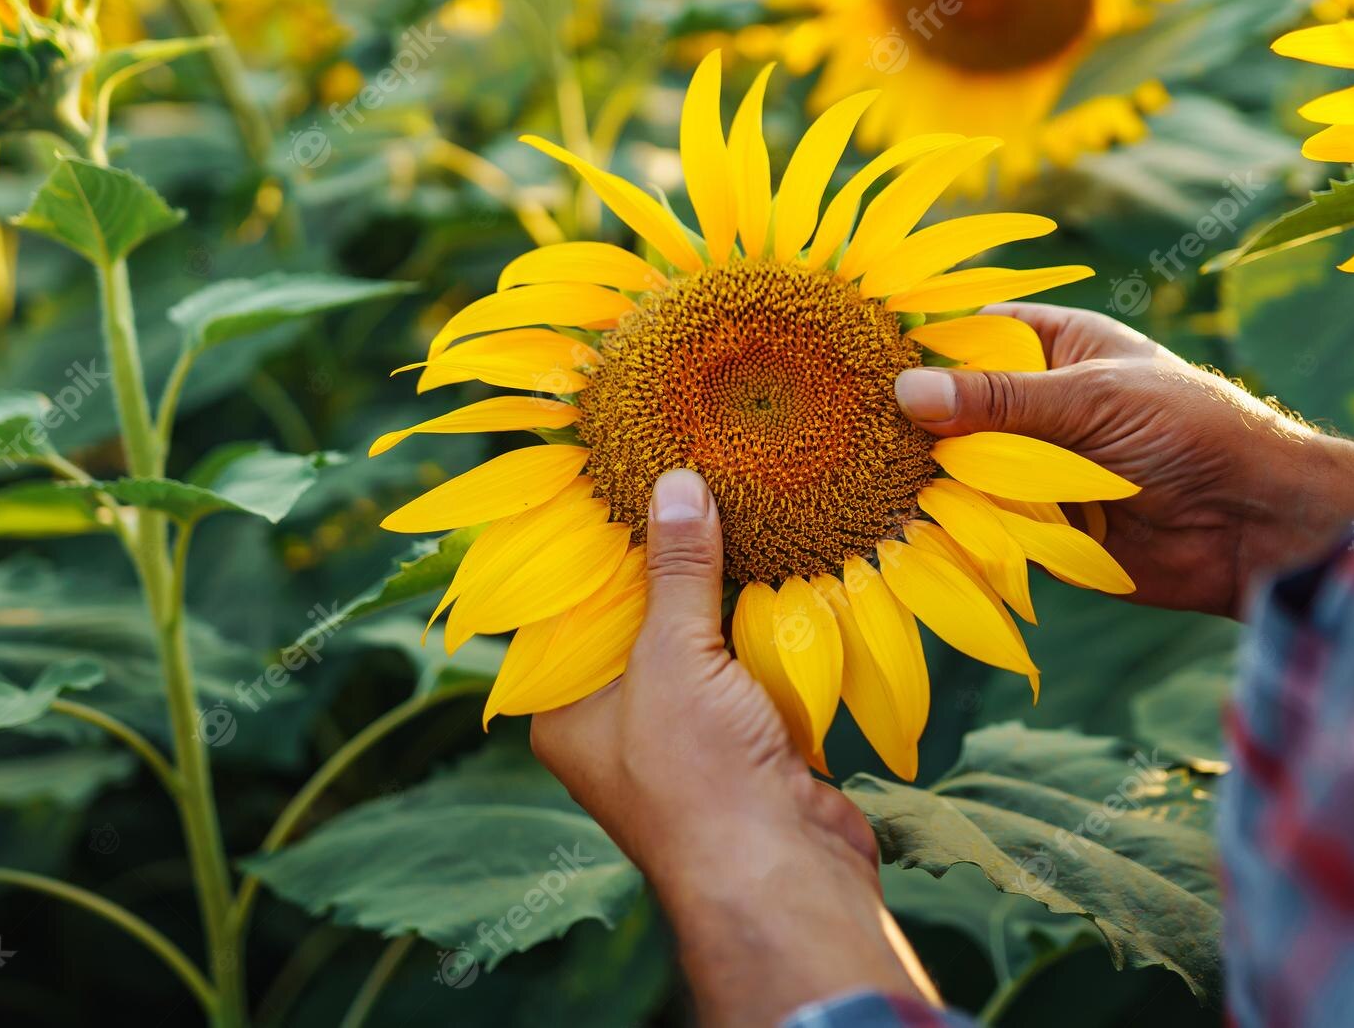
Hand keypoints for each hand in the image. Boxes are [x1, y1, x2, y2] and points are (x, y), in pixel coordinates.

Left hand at [532, 470, 936, 1027]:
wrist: (785, 878)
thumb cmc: (699, 777)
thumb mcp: (673, 657)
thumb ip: (676, 569)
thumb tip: (674, 484)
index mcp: (568, 709)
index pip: (571, 609)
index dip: (600, 544)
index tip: (626, 477)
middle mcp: (617, 723)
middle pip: (639, 617)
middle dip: (671, 559)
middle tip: (694, 476)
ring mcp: (685, 733)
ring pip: (700, 639)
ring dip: (727, 588)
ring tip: (743, 504)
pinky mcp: (746, 740)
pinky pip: (750, 665)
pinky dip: (767, 625)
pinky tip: (786, 565)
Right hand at [894, 304, 1353, 617]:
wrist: (1258, 526)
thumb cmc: (1193, 431)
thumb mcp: (1089, 400)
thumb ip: (999, 399)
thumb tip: (906, 392)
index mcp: (1057, 347)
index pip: (970, 333)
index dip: (916, 344)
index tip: (849, 354)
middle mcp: (1040, 405)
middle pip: (956, 408)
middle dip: (912, 423)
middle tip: (838, 428)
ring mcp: (1040, 469)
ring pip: (963, 470)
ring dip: (928, 481)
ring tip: (859, 481)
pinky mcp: (1045, 530)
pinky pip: (986, 526)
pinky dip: (955, 529)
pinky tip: (902, 529)